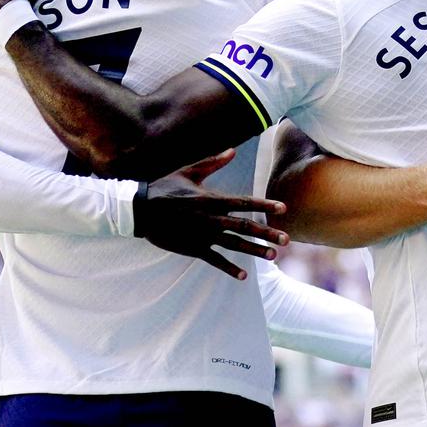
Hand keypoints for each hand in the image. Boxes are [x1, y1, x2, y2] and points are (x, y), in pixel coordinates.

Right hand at [136, 149, 290, 279]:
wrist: (139, 209)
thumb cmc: (164, 187)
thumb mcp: (189, 172)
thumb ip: (213, 163)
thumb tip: (233, 151)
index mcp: (212, 199)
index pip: (244, 203)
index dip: (265, 205)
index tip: (283, 208)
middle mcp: (211, 218)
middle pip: (245, 226)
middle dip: (267, 233)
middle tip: (287, 239)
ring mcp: (202, 235)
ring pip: (234, 244)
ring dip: (254, 250)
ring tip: (273, 256)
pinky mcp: (192, 248)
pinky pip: (214, 259)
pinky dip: (228, 268)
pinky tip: (243, 275)